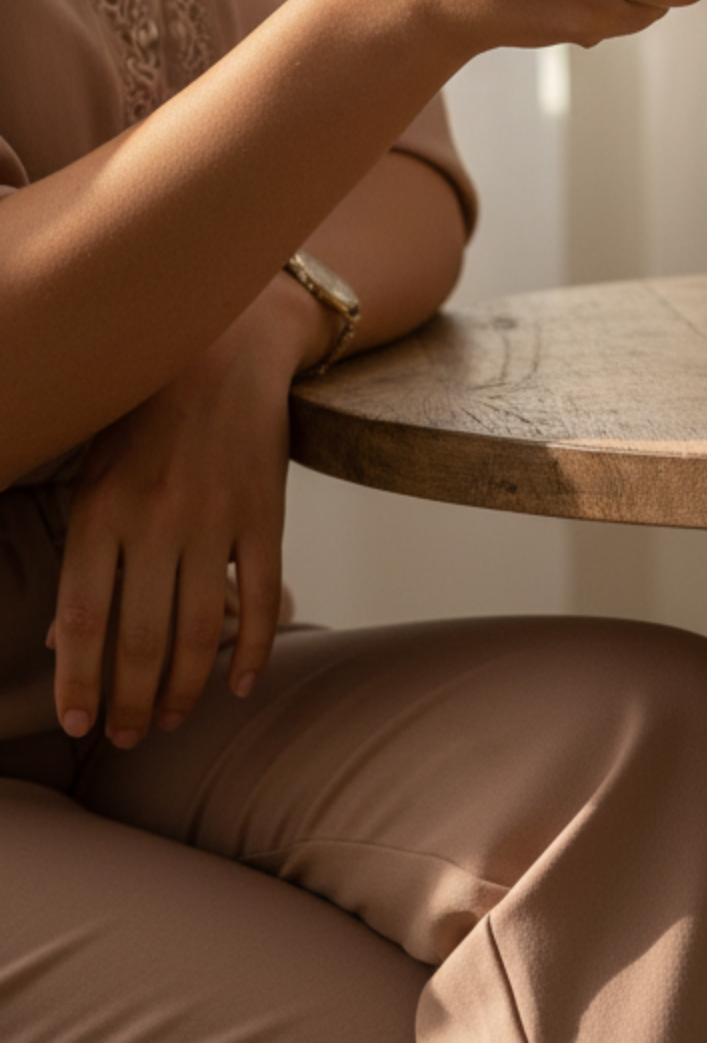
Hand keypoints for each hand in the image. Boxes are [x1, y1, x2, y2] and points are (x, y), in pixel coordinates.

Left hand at [47, 278, 315, 745]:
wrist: (232, 345)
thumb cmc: (149, 412)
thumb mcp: (95, 471)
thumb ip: (84, 553)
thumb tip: (65, 643)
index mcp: (102, 509)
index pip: (81, 619)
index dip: (80, 681)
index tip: (78, 724)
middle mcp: (157, 518)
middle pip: (142, 637)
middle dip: (134, 701)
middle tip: (132, 736)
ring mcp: (217, 517)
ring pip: (200, 628)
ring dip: (186, 686)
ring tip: (175, 717)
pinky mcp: (267, 511)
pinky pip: (261, 594)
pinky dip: (255, 647)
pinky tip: (240, 683)